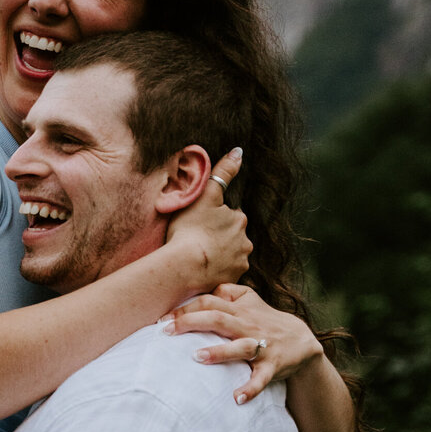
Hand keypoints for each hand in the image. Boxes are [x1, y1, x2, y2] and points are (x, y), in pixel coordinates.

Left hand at [163, 284, 323, 403]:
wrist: (302, 341)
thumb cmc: (266, 320)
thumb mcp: (250, 299)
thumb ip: (228, 290)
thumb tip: (205, 287)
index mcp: (240, 311)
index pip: (210, 302)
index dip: (186, 308)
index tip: (162, 318)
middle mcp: (248, 326)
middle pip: (218, 320)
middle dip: (191, 323)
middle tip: (166, 332)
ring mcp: (261, 347)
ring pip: (240, 347)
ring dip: (219, 352)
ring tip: (197, 357)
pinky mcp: (272, 367)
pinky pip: (261, 378)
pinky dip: (251, 388)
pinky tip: (237, 398)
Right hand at [165, 149, 250, 290]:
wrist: (184, 266)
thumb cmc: (189, 229)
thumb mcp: (205, 195)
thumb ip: (223, 171)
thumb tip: (239, 151)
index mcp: (239, 220)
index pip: (229, 217)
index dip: (213, 221)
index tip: (199, 227)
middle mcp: (246, 241)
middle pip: (232, 238)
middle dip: (219, 240)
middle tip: (197, 243)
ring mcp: (240, 263)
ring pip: (230, 257)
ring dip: (219, 257)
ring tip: (198, 259)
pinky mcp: (232, 280)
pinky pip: (226, 274)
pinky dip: (217, 272)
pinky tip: (202, 272)